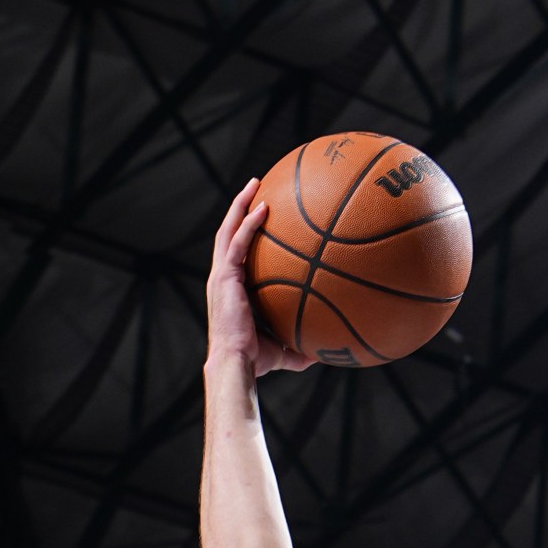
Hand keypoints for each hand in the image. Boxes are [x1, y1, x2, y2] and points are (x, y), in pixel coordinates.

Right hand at [208, 180, 315, 382]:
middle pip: (229, 232)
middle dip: (240, 207)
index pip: (237, 253)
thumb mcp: (284, 349)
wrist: (237, 365)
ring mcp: (221, 275)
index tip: (261, 216)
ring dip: (241, 204)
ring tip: (255, 183)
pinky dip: (249, 223)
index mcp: (232, 289)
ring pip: (228, 229)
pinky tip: (265, 208)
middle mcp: (223, 277)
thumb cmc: (256, 361)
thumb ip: (301, 345)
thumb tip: (326, 351)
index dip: (245, 232)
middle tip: (256, 186)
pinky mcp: (224, 277)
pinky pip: (238, 242)